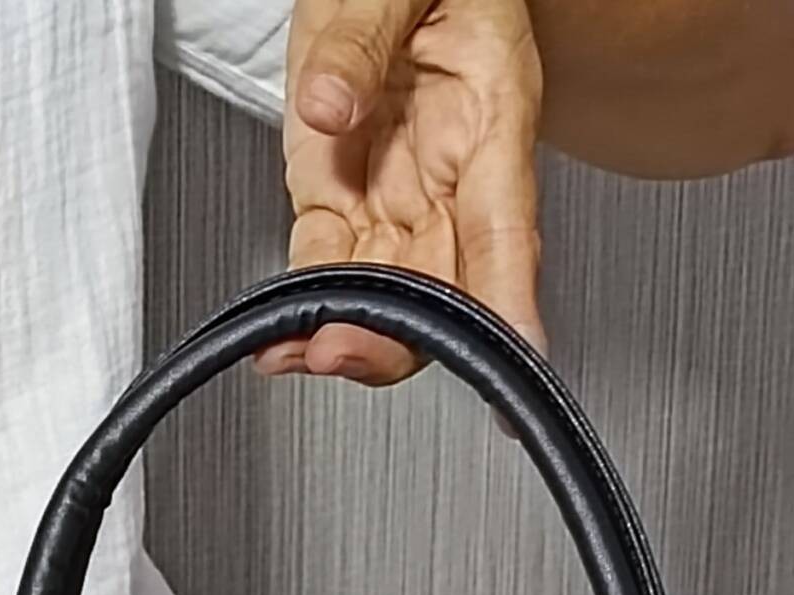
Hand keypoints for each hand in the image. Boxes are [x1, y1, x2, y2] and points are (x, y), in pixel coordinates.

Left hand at [263, 0, 546, 385]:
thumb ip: (361, 40)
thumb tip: (328, 106)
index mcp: (490, 119)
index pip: (507, 232)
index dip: (512, 302)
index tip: (514, 352)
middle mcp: (452, 177)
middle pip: (444, 290)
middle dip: (395, 337)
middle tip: (339, 351)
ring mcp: (399, 195)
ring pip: (388, 298)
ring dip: (346, 336)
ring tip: (294, 355)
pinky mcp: (344, 199)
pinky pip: (328, 269)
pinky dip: (303, 310)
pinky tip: (280, 339)